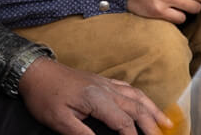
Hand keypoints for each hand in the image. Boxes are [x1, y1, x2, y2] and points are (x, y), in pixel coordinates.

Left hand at [20, 57, 171, 134]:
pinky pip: (128, 88)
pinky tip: (144, 103)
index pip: (124, 123)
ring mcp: (106, 83)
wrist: (35, 71)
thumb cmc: (45, 96)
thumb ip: (83, 134)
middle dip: (151, 125)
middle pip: (136, 108)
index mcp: (97, 99)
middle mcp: (106, 89)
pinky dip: (141, 98)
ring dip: (152, 109)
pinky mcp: (102, 81)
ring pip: (136, 96)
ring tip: (165, 122)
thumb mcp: (59, 121)